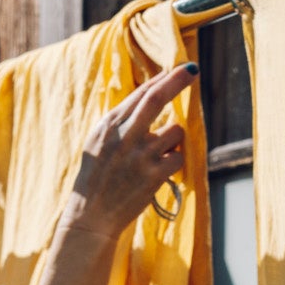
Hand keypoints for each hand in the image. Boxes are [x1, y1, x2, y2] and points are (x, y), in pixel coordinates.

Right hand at [58, 63, 197, 244]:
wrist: (91, 214)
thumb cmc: (97, 177)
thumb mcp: (98, 142)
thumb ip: (120, 123)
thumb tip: (147, 98)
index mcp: (109, 125)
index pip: (140, 95)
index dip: (162, 79)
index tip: (178, 69)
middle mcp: (124, 136)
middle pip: (156, 99)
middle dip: (176, 81)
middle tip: (192, 70)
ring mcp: (140, 156)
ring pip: (175, 132)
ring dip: (173, 141)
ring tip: (157, 155)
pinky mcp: (153, 175)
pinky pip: (178, 158)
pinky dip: (174, 163)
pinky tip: (159, 172)